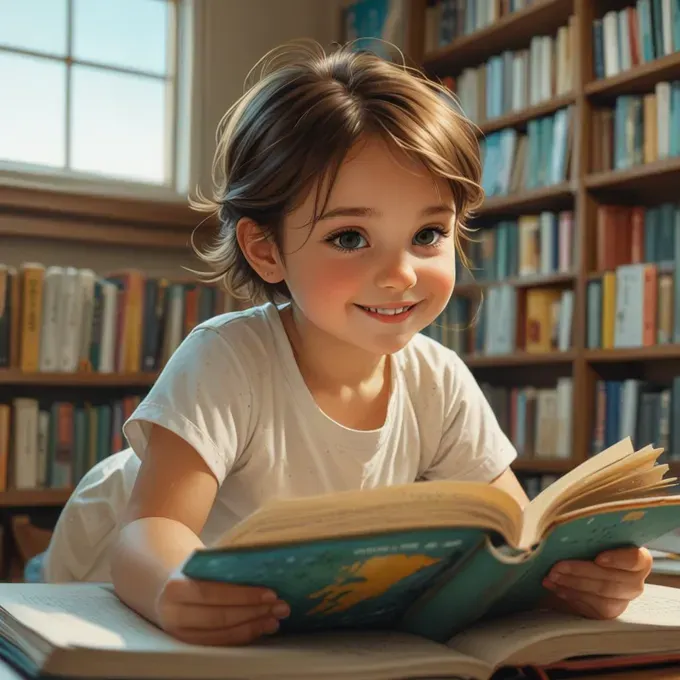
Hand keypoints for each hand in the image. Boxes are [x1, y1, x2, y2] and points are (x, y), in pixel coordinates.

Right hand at [155, 569, 289, 644]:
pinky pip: (220, 643)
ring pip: (221, 633)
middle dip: (253, 612)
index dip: (243, 595)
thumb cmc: (194, 571)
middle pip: (219, 616)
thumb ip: (224, 566)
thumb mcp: (202, 564)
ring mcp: (180, 633)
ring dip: (253, 626)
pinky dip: (243, 635)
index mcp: (176, 587)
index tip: (270, 593)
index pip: (213, 593)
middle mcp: (174, 613)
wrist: (167, 588)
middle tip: (281, 607)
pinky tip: (261, 627)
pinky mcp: (190, 644)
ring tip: (275, 619)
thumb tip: (264, 566)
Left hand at [542, 547, 651, 619]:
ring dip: (572, 585)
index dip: (618, 560)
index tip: (598, 558)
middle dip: (580, 572)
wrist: (583, 566)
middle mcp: (634, 582)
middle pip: (611, 580)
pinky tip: (555, 587)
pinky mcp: (607, 612)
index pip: (636, 560)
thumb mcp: (591, 538)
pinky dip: (570, 595)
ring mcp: (622, 600)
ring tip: (552, 576)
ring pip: (600, 596)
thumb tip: (570, 532)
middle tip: (557, 567)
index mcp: (637, 559)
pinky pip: (590, 607)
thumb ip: (589, 537)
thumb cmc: (589, 546)